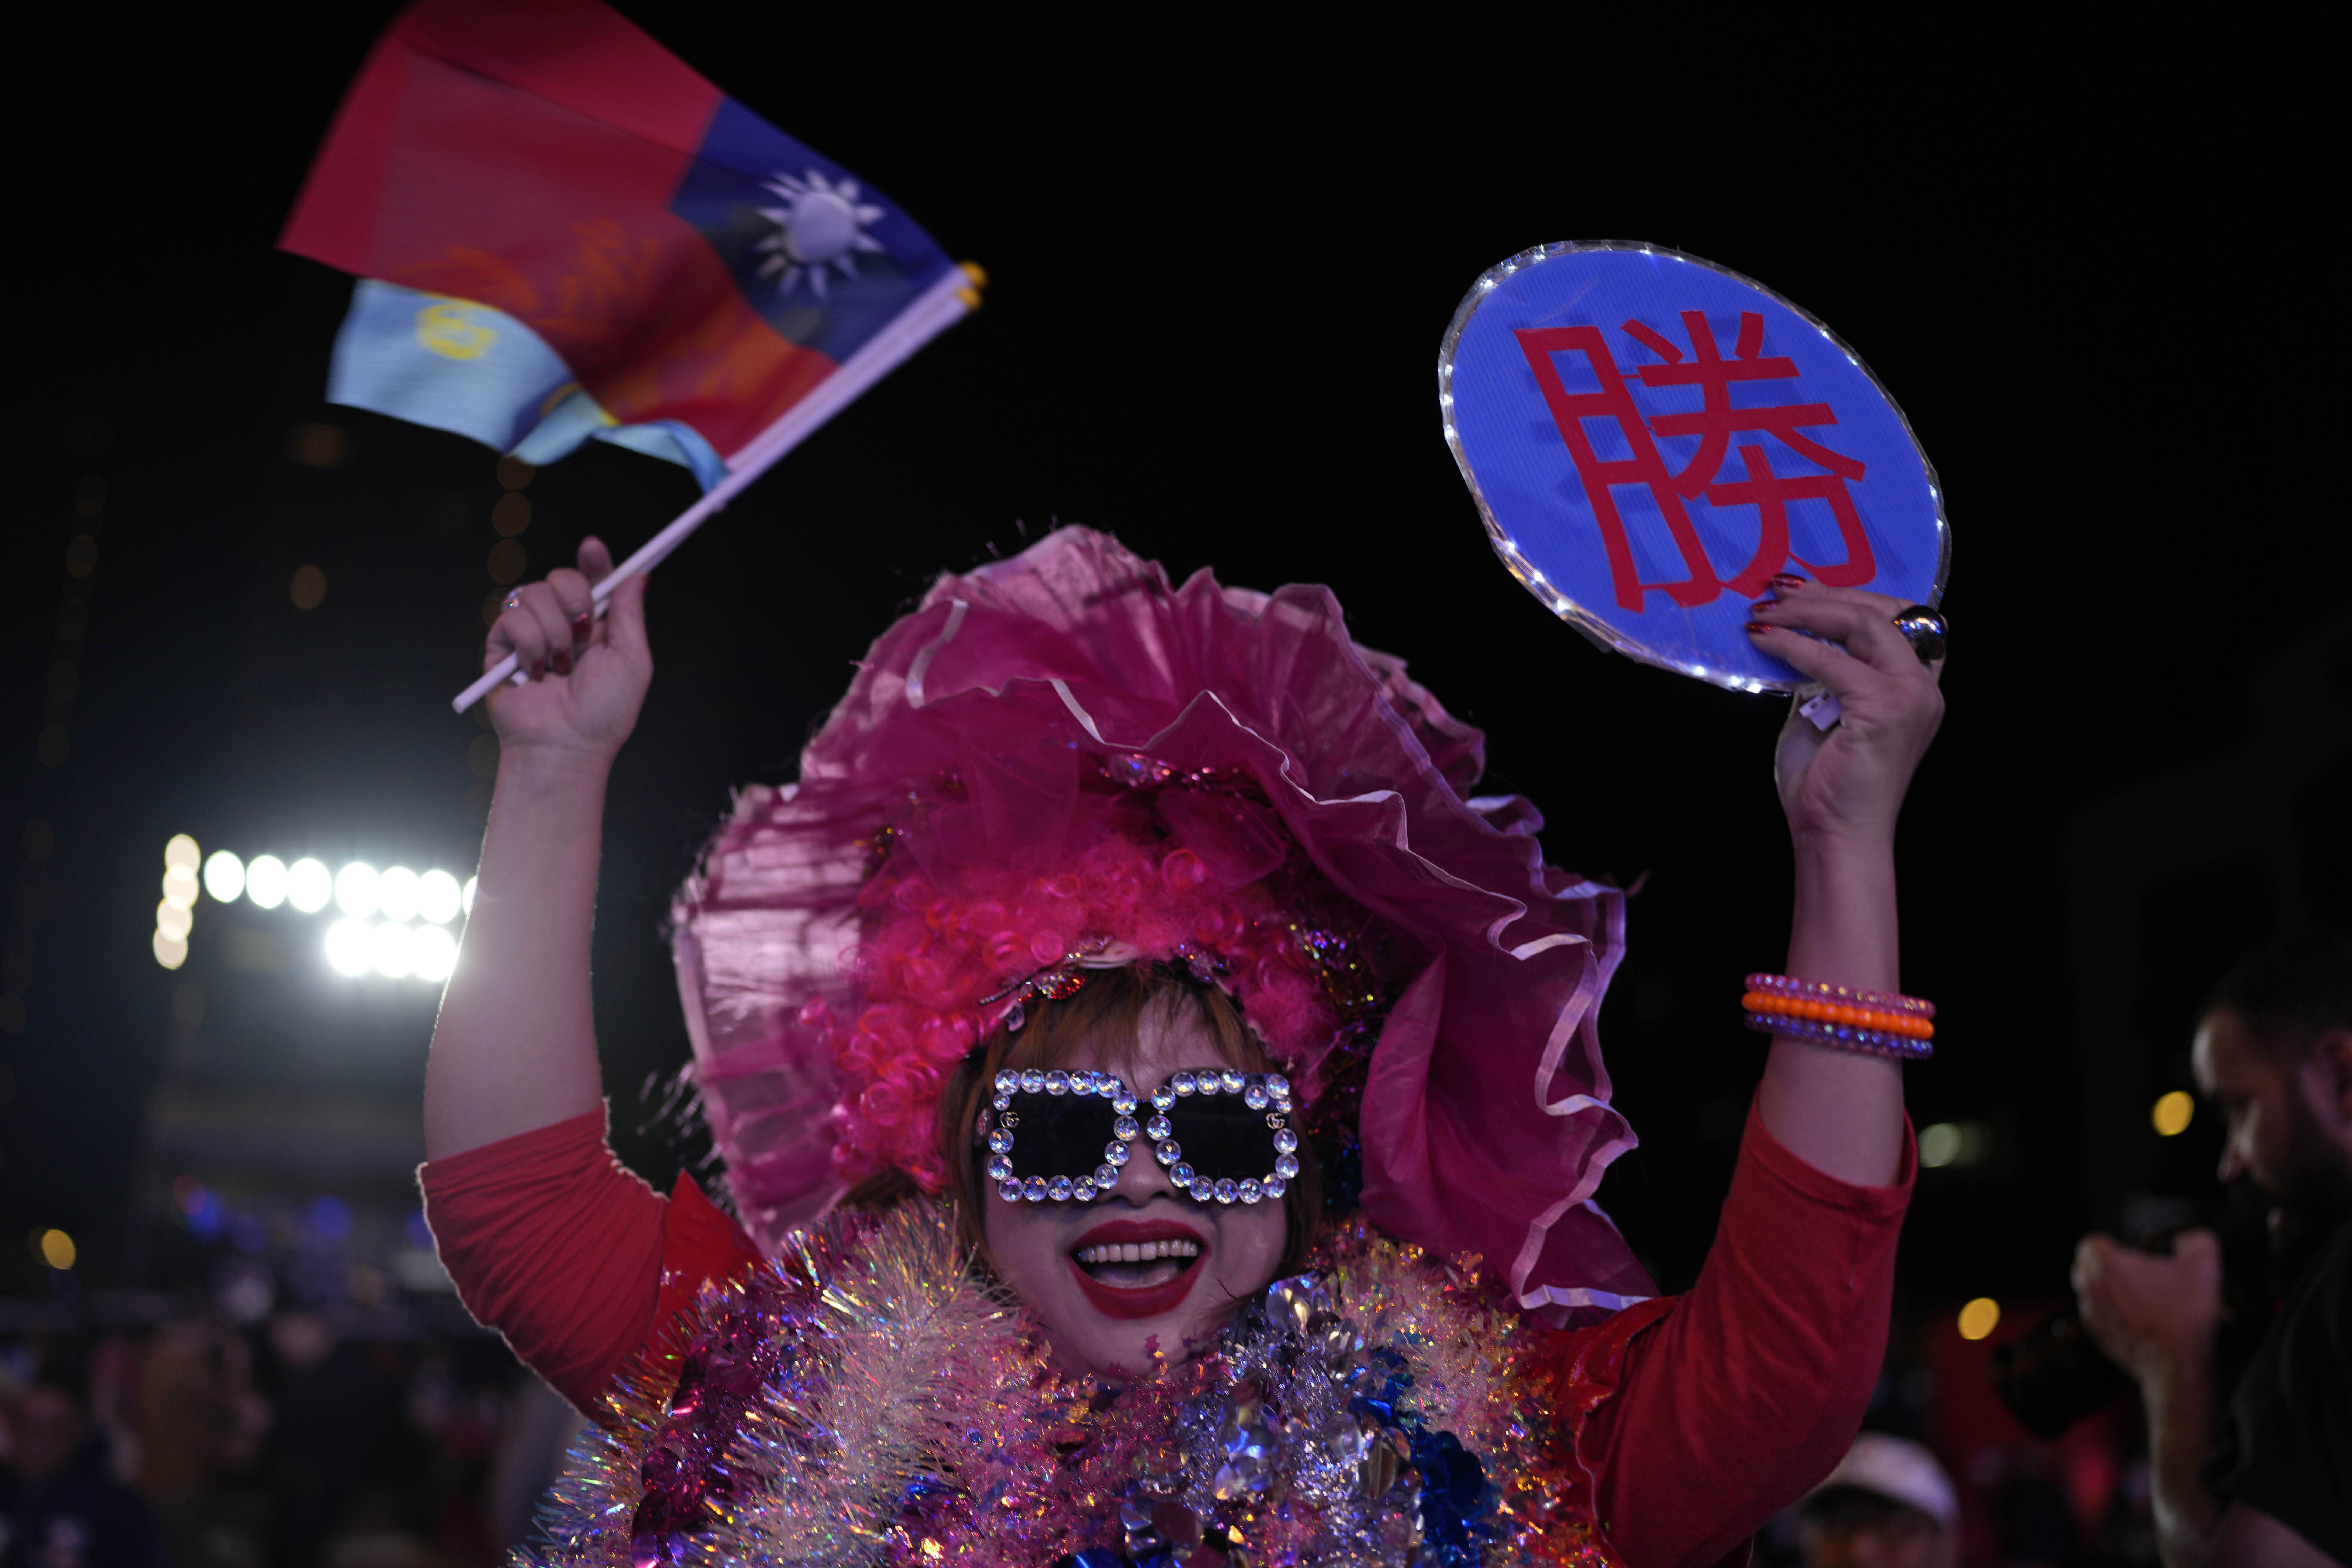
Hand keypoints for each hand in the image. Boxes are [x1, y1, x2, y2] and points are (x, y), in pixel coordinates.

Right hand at [483, 536, 652, 762]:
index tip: (593, 548)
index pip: (592, 579)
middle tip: (584, 636)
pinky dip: (529, 644)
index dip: (593, 560)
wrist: (567, 745)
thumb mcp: (632, 661)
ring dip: (554, 632)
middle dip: (575, 599)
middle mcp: (562, 624)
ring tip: (560, 667)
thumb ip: (630, 615)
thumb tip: (637, 575)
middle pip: (561, 576)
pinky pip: (511, 617)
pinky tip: (536, 672)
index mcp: (596, 626)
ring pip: (534, 592)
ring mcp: (530, 633)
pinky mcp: (502, 645)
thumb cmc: (604, 714)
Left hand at [1746, 577, 1945, 847]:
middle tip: (1779, 591)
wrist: (1835, 834)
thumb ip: (1827, 675)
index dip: (1853, 596)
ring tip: (1768, 609)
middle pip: (1884, 612)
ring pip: (1864, 624)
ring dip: (1810, 610)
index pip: (1898, 619)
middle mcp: (1923, 687)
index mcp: (1916, 687)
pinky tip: (1764, 639)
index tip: (1804, 589)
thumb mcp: (1827, 713)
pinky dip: (1794, 644)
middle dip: (1828, 594)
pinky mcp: (1884, 707)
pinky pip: (1832, 660)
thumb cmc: (1829, 783)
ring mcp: (1909, 696)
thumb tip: (1797, 639)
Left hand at [2072, 1230, 2222, 1382]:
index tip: (2133, 1255)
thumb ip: (2196, 1241)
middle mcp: (2090, 1287)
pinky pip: (2097, 1313)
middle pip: (2086, 1265)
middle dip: (2108, 1265)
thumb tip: (2186, 1238)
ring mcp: (2091, 1313)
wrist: (2178, 1366)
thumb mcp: (2204, 1266)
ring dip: (2109, 1288)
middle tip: (2136, 1274)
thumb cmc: (2185, 1317)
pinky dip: (2112, 1311)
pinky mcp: (2096, 1334)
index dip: (2114, 1245)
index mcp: (2106, 1265)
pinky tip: (2139, 1317)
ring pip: (2090, 1290)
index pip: (2093, 1242)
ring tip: (2140, 1296)